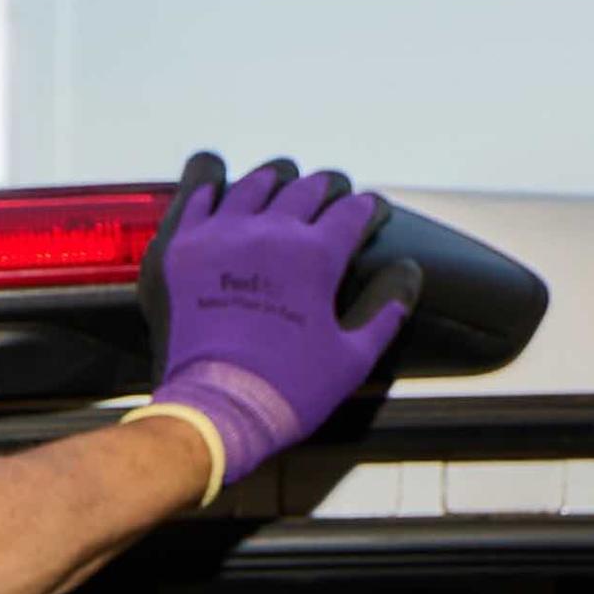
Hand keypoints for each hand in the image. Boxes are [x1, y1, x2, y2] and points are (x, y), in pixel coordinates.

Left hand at [139, 152, 415, 494]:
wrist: (216, 411)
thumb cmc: (289, 391)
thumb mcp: (354, 358)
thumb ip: (387, 309)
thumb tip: (409, 272)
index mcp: (317, 256)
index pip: (354, 209)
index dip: (370, 209)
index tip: (373, 216)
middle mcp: (271, 232)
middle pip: (308, 187)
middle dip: (329, 190)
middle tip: (333, 201)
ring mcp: (223, 234)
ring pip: (256, 182)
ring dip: (277, 182)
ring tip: (284, 189)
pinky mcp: (183, 247)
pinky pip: (199, 195)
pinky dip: (215, 188)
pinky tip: (223, 192)